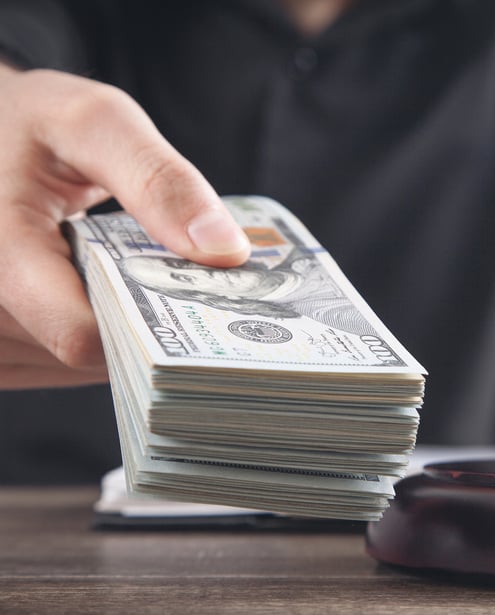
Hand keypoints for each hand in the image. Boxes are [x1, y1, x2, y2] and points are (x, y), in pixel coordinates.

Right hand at [0, 64, 250, 389]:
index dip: (150, 331)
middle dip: (147, 327)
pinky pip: (55, 366)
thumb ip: (158, 181)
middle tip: (192, 295)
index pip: (79, 336)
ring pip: (76, 369)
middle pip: (89, 355)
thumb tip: (226, 251)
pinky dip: (95, 338)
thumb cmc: (27, 124)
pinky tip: (111, 297)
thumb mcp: (92, 124)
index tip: (204, 311)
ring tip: (146, 286)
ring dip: (122, 335)